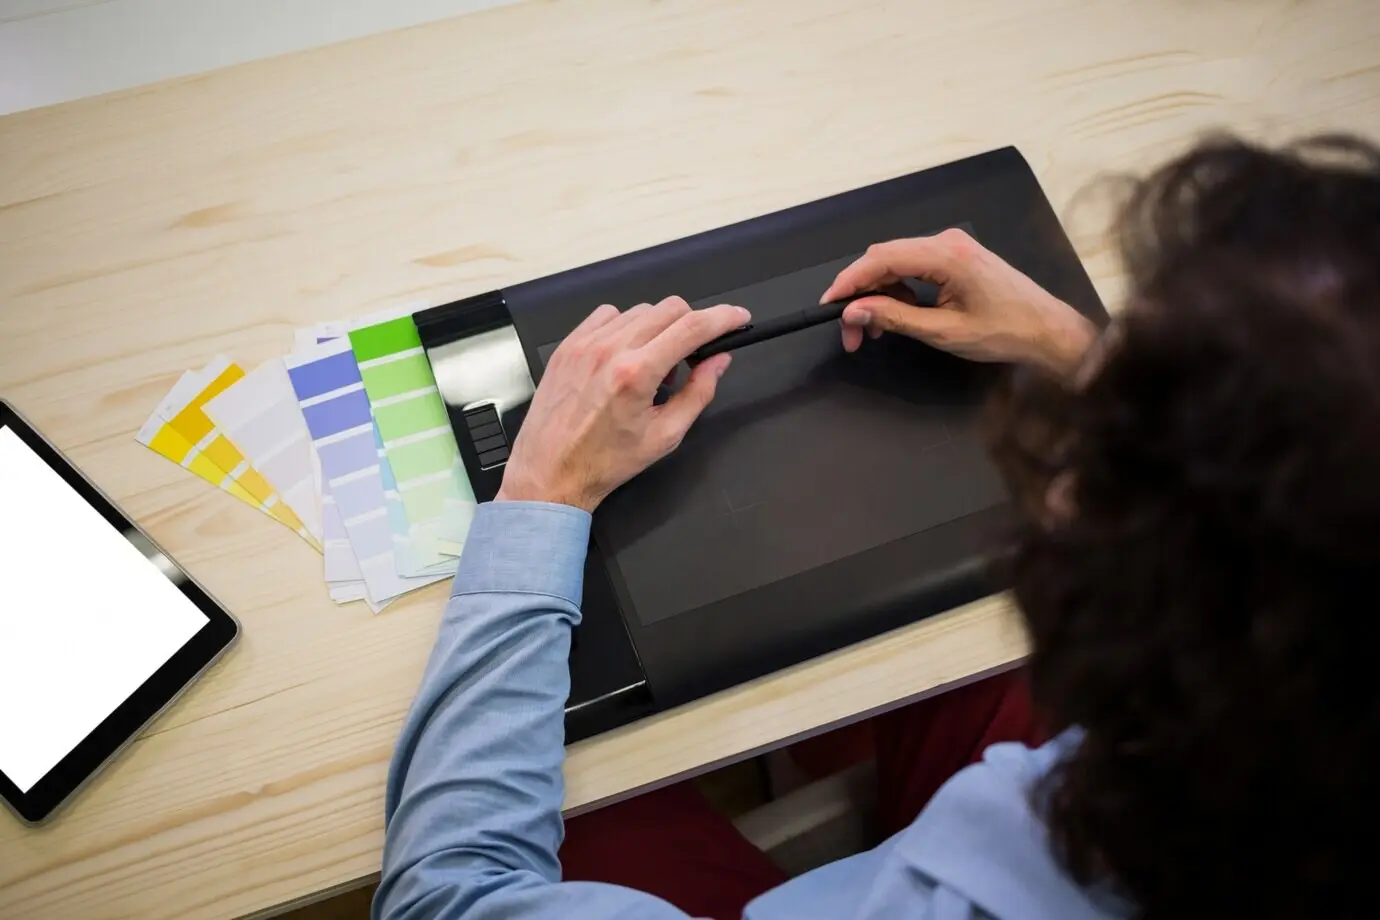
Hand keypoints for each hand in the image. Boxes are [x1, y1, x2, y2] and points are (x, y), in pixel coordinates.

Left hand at [495, 297, 748, 512]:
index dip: (723, 318)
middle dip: (691, 325)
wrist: (551, 472)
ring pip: (640, 310)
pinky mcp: (568, 346)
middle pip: (669, 309)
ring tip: (652, 366)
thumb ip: (698, 393)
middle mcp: (609, 350)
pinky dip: (626, 328)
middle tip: (689, 358)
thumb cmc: (605, 462)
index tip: (738, 318)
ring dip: (658, 329)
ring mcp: (584, 344)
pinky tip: (624, 356)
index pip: (692, 327)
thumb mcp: (665, 436)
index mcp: (636, 374)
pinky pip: (608, 316)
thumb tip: (718, 361)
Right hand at [821, 228, 1096, 375]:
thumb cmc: (1004, 332)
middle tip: (851, 332)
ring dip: (878, 294)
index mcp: (946, 255)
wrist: (1047, 330)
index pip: (882, 258)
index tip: (829, 305)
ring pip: (896, 263)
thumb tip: (855, 311)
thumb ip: (895, 318)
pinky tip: (896, 315)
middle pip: (885, 258)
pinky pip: (914, 266)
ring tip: (874, 331)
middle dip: (861, 294)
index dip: (849, 281)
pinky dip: (898, 290)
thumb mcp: (943, 331)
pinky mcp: (956, 257)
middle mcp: (947, 242)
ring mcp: (952, 246)